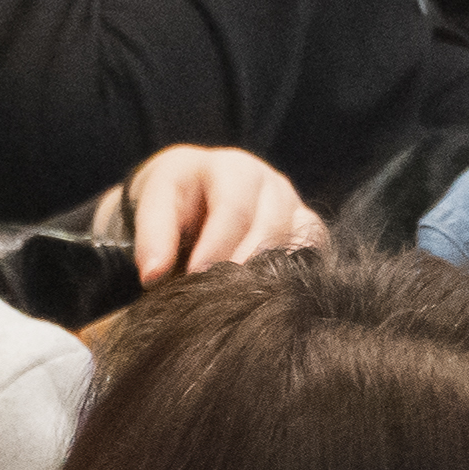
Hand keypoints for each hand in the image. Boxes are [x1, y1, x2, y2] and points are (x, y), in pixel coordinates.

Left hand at [112, 142, 322, 285]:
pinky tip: (272, 296)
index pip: (234, 207)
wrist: (196, 190)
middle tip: (220, 299)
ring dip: (272, 273)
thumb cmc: (174, 197)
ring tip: (243, 301)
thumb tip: (152, 274)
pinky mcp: (305, 224)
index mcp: (232, 167)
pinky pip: (316, 248)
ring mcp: (292, 203)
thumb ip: (152, 236)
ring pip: (299, 238)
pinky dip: (298, 271)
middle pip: (271, 226)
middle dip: (244, 264)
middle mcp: (269, 182)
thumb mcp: (154, 205)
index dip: (217, 246)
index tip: (196, 278)